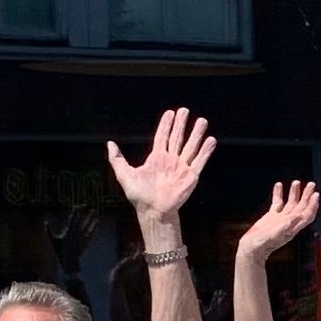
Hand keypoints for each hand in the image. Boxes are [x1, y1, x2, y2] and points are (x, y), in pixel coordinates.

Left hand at [107, 107, 214, 227]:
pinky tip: (211, 140)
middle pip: (177, 138)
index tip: (170, 113)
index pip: (162, 137)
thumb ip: (116, 159)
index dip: (166, 124)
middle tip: (185, 110)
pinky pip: (199, 161)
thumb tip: (109, 144)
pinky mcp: (191, 176)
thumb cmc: (139, 195)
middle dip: (181, 124)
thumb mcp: (124, 174)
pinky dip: (206, 151)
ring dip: (196, 134)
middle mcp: (170, 160)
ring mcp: (181, 168)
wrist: (153, 210)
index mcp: (156, 158)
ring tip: (202, 120)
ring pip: (190, 146)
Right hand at [235, 179, 318, 263]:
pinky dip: (278, 194)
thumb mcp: (275, 235)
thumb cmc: (263, 245)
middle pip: (301, 207)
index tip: (315, 195)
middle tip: (311, 184)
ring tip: (296, 182)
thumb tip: (297, 216)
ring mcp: (280, 219)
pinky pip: (277, 203)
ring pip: (290, 203)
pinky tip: (278, 184)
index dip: (312, 205)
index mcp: (293, 227)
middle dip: (307, 195)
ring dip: (294, 193)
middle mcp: (289, 222)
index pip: (307, 215)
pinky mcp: (271, 217)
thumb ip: (285, 226)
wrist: (252, 249)